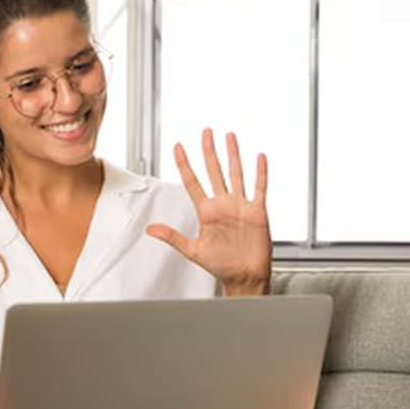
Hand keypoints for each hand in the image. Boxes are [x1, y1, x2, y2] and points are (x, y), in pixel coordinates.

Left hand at [146, 129, 271, 295]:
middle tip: (206, 132)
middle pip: (214, 171)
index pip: (193, 182)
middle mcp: (223, 204)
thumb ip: (172, 237)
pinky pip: (259, 188)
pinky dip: (260, 173)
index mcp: (206, 212)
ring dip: (233, 155)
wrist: (244, 276)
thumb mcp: (192, 250)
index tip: (178, 147)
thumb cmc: (220, 265)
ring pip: (236, 174)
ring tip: (229, 136)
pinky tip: (259, 157)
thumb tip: (149, 229)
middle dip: (209, 151)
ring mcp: (241, 206)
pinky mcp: (258, 211)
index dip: (185, 164)